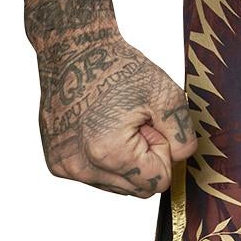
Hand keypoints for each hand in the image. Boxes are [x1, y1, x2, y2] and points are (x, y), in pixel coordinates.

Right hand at [36, 28, 196, 196]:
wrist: (74, 50)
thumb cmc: (117, 67)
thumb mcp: (166, 94)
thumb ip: (184, 136)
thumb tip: (180, 159)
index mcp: (109, 153)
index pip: (157, 183)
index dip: (162, 152)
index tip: (150, 125)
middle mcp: (81, 167)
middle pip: (136, 189)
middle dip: (144, 160)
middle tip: (135, 123)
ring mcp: (65, 167)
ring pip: (116, 185)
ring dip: (124, 160)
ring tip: (115, 124)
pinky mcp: (56, 162)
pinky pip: (95, 175)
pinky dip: (104, 157)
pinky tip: (99, 127)